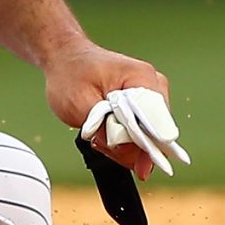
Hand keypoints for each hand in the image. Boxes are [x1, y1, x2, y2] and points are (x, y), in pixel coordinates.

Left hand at [43, 41, 173, 176]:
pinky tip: (105, 131)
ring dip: (124, 144)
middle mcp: (153, 84)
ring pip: (148, 137)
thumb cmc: (71, 74)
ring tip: (99, 132)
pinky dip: (123, 138)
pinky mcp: (142, 103)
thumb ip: (106, 130)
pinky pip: (141, 132)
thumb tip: (131, 154)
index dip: (147, 149)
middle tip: (101, 139)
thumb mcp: (80, 105)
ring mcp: (149, 93)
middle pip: (155, 134)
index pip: (159, 125)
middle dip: (130, 147)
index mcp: (142, 79)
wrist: (64, 58)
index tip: (134, 165)